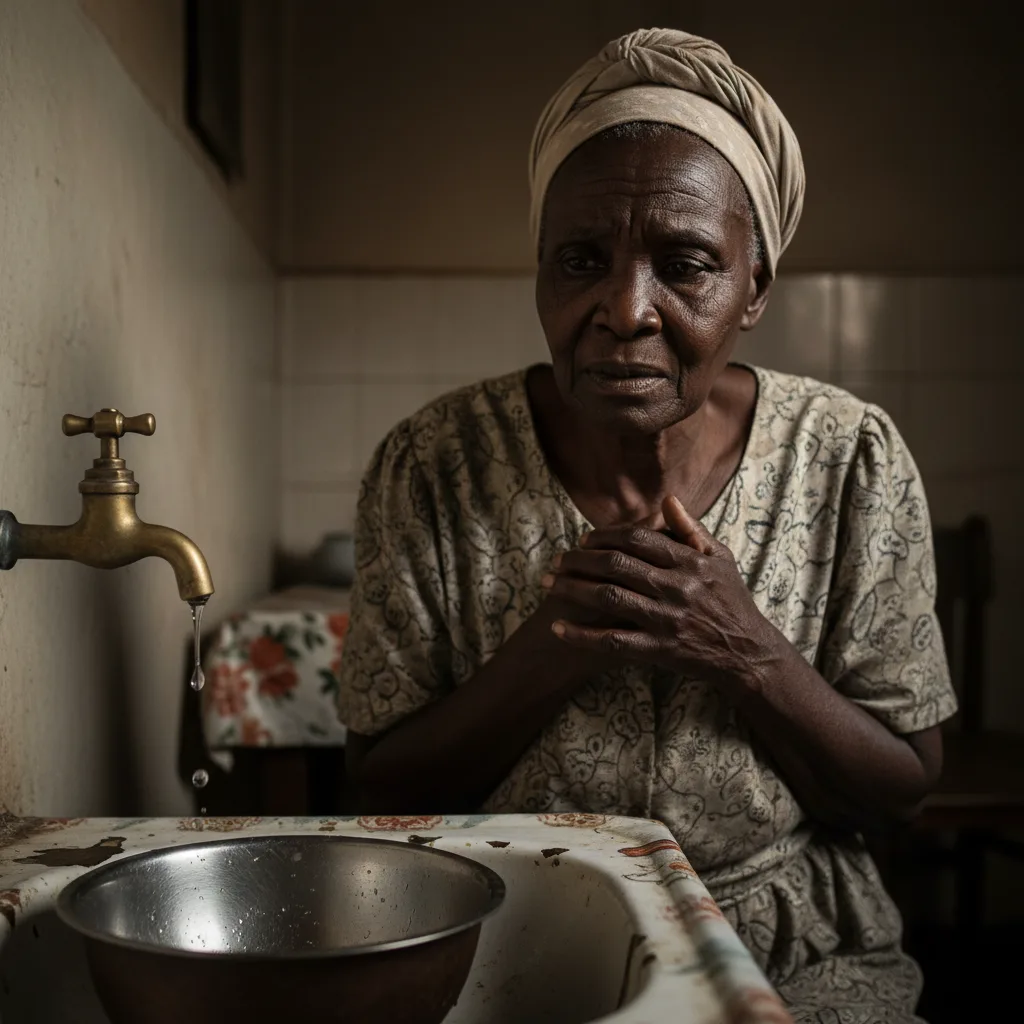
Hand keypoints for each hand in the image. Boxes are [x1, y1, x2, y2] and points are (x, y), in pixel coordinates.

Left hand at [542, 496, 776, 685]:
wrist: (749, 653)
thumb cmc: (732, 601)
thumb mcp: (721, 559)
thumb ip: (692, 530)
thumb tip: (669, 499)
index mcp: (690, 562)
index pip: (638, 539)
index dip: (605, 536)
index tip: (583, 540)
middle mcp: (677, 587)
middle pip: (616, 565)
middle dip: (579, 560)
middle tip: (557, 561)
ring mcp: (667, 619)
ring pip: (609, 598)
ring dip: (572, 589)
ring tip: (548, 585)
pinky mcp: (660, 650)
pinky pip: (613, 641)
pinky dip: (582, 635)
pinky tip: (558, 628)